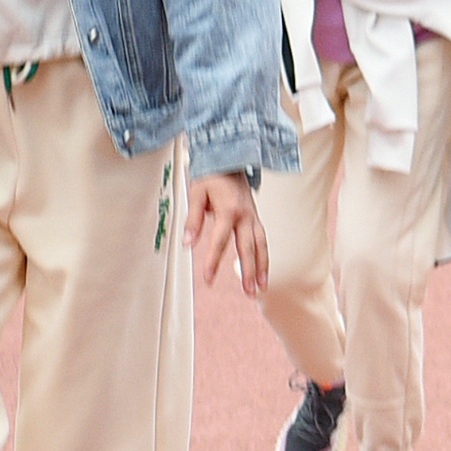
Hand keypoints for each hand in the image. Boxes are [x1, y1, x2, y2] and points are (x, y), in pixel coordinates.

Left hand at [187, 173, 265, 293]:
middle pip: (248, 248)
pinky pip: (262, 240)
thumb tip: (187, 242)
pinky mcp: (255, 218)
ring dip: (262, 268)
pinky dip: (264, 257)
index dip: (213, 261)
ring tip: (260, 288)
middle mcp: (245, 215)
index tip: (208, 279)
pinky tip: (262, 271)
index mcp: (229, 210)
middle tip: (248, 292)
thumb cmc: (211, 175)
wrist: (230, 158)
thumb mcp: (196, 194)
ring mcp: (253, 217)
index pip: (220, 241)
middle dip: (248, 272)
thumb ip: (193, 219)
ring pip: (261, 246)